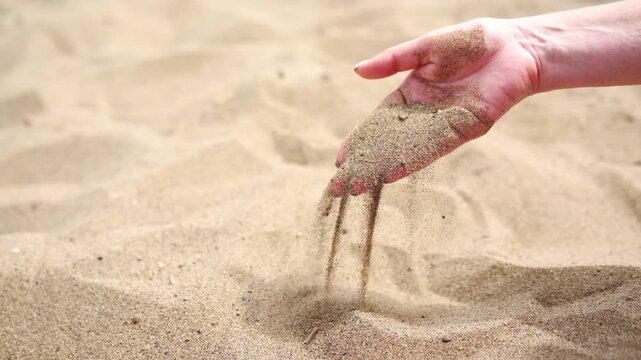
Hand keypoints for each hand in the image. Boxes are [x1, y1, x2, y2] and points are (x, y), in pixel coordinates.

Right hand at [331, 18, 539, 195]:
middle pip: (388, 143)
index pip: (378, 123)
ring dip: (383, 169)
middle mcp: (423, 114)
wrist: (515, 47)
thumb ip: (393, 60)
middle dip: (365, 164)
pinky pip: (433, 150)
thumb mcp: (424, 48)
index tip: (340, 159)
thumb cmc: (471, 41)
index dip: (360, 140)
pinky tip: (391, 174)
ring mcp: (442, 125)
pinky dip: (412, 162)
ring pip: (406, 152)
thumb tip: (357, 70)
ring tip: (359, 187)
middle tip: (340, 185)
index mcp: (411, 94)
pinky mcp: (463, 131)